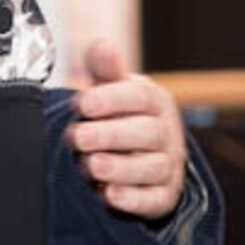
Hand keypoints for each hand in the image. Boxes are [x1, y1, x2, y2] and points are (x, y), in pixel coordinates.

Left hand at [71, 38, 186, 217]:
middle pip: (146, 133)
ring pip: (151, 168)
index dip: (111, 100)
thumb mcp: (112, 89)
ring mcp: (167, 166)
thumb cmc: (120, 116)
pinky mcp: (162, 197)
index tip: (82, 103)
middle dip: (110, 135)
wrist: (139, 155)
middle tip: (77, 137)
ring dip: (120, 168)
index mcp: (153, 102)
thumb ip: (105, 70)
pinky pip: (153, 200)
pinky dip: (133, 200)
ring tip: (91, 166)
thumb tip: (101, 44)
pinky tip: (110, 196)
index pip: (139, 97)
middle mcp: (165, 133)